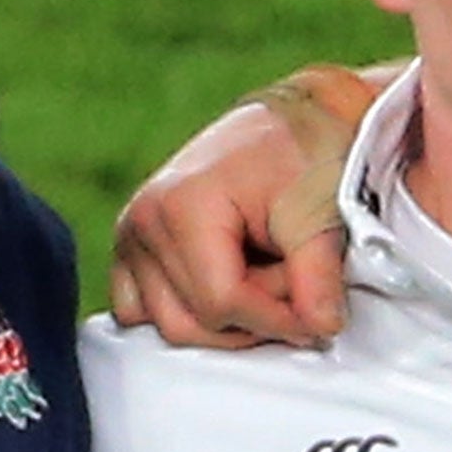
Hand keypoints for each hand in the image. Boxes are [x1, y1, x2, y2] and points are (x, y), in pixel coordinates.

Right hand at [111, 103, 350, 348]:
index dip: (277, 320)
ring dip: (226, 320)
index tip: (318, 316)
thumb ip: (317, 278)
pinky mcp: (133, 251)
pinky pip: (142, 312)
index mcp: (180, 205)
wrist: (291, 124)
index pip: (221, 303)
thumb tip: (319, 327)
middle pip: (192, 323)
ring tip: (265, 278)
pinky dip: (188, 314)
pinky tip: (228, 289)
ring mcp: (132, 237)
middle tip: (296, 284)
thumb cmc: (303, 155)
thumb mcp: (319, 213)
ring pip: (170, 326)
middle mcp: (143, 222)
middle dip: (253, 317)